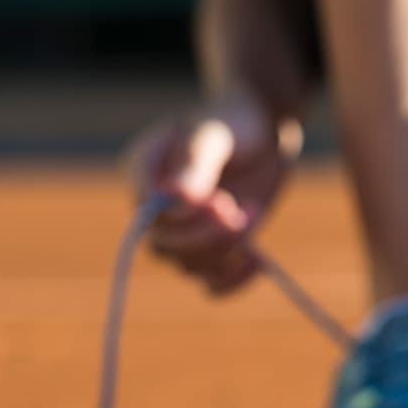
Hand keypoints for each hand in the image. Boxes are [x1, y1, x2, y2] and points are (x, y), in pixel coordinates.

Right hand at [128, 94, 299, 295]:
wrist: (261, 131)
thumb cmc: (232, 122)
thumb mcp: (212, 135)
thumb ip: (195, 163)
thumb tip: (175, 198)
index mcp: (145, 174)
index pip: (148, 216)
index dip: (182, 219)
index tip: (222, 200)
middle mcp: (158, 209)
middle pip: (165, 248)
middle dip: (208, 238)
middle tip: (241, 211)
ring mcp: (184, 233)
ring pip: (190, 267)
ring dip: (228, 249)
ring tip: (253, 210)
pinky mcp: (213, 249)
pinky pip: (212, 284)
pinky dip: (234, 281)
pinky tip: (258, 260)